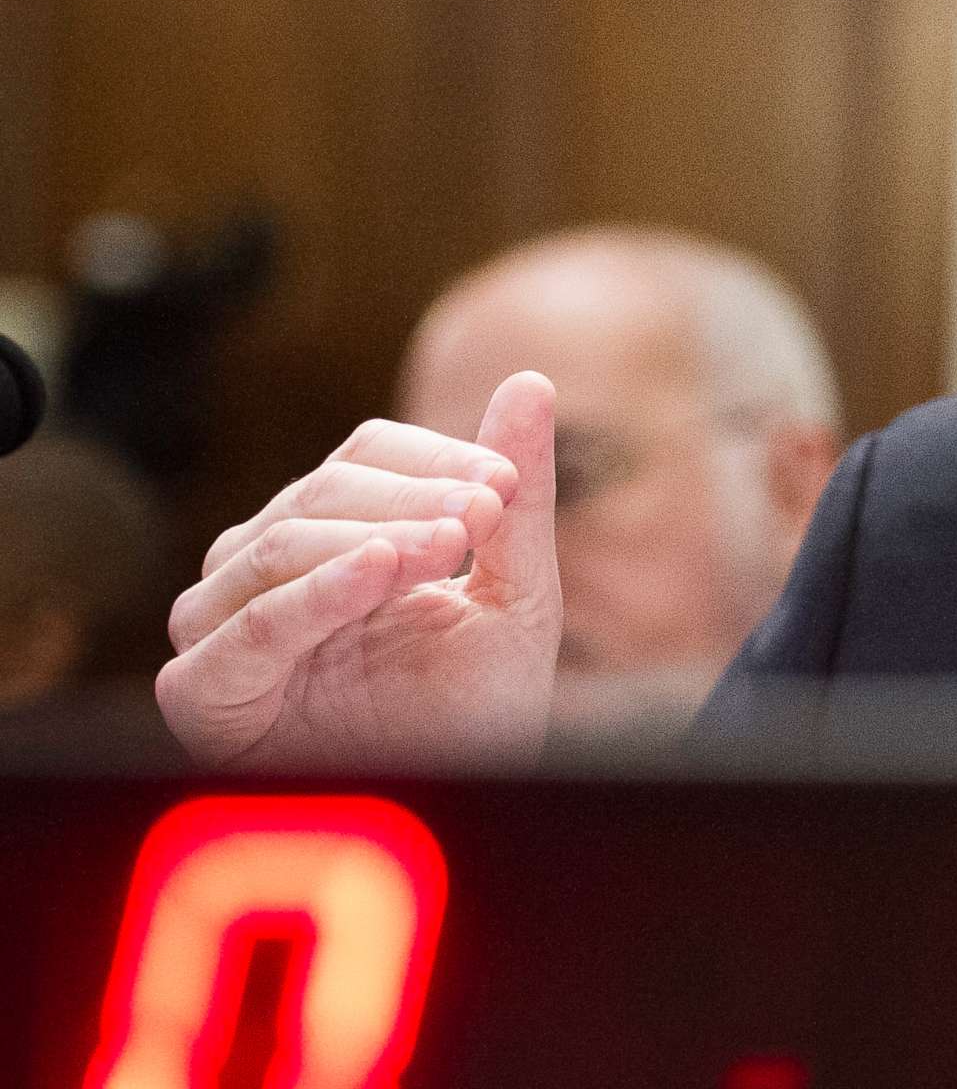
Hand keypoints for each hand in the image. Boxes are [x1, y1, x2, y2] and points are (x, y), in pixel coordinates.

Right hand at [157, 372, 561, 767]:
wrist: (467, 796)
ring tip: (449, 543)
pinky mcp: (206, 690)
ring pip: (280, 545)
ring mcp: (225, 626)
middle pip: (322, 493)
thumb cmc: (479, 703)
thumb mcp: (516, 587)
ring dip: (375, 536)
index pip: (363, 455)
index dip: (434, 459)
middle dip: (415, 498)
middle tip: (487, 513)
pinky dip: (319, 592)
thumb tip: (531, 380)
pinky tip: (383, 570)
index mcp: (333, 535)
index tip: (505, 485)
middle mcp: (266, 571)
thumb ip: (521, 493)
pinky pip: (254, 626)